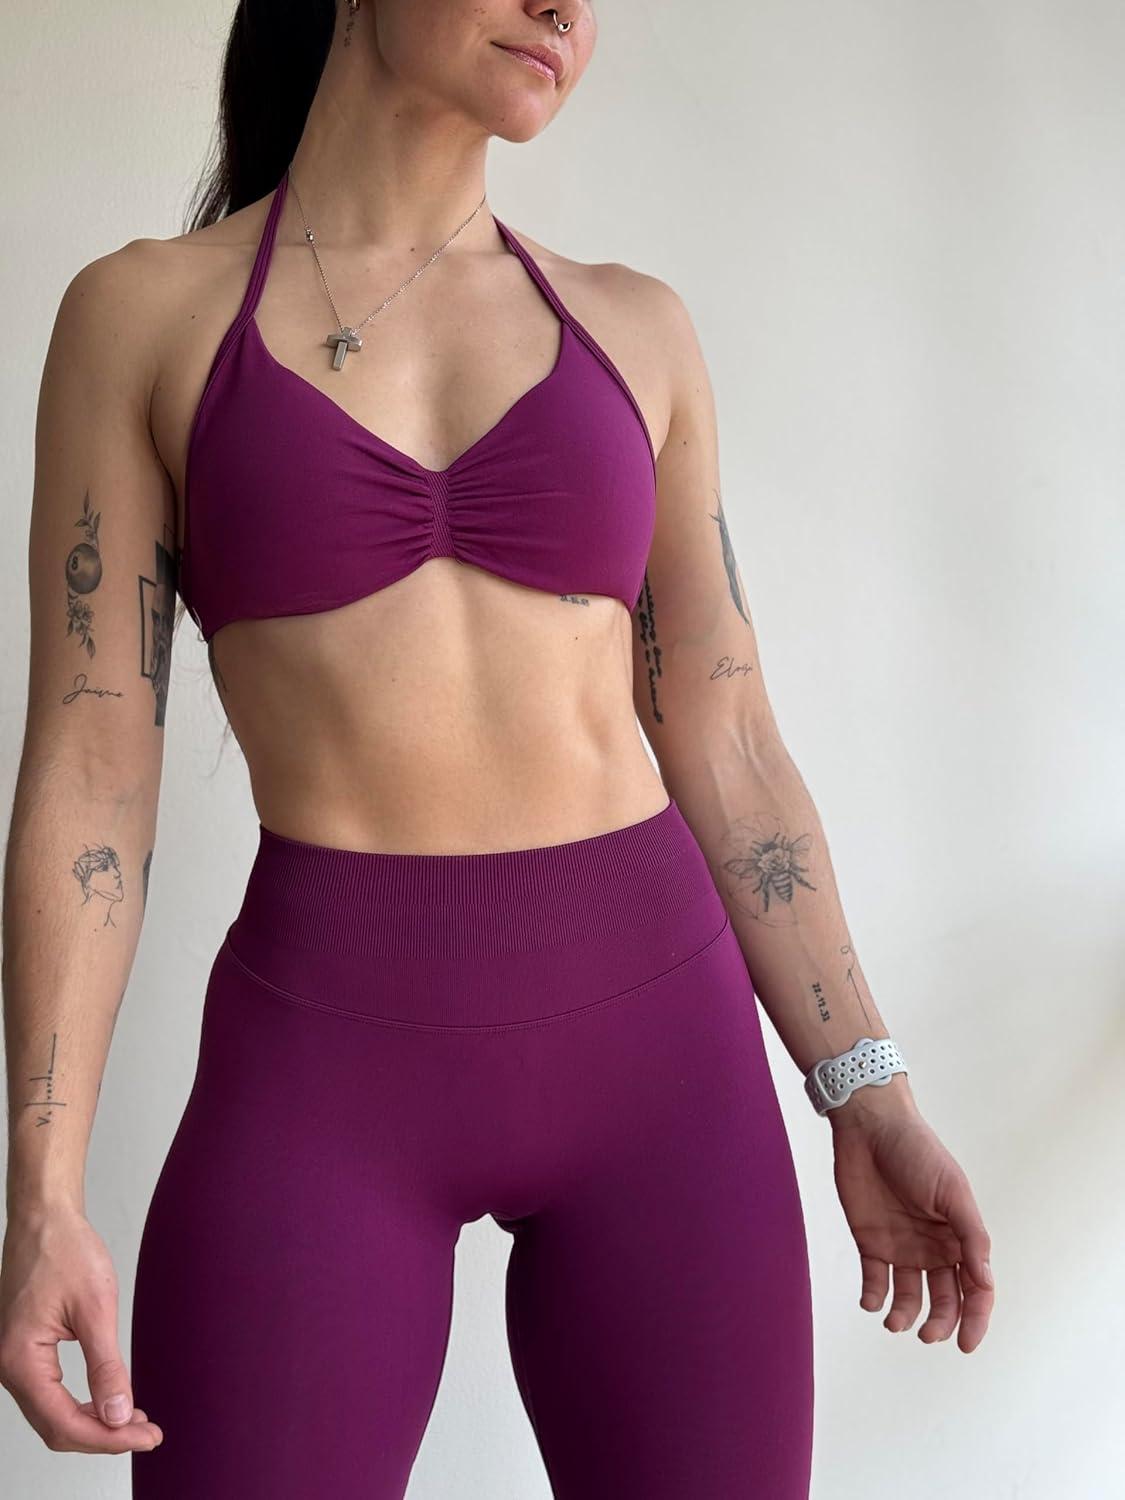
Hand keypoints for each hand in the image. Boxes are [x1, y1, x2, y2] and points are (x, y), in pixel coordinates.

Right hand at [0, 1204, 163, 1452]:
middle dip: (103, 1436)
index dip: (108, 1438)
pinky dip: (79, 1404)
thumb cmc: (65, 1251)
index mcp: (20, 1360)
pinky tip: (109, 1401)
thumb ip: (106, 1367)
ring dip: (92, 1423)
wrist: (45, 1220)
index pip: (64, 1423)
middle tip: (147, 1432)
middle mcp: (8, 1367)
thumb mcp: (95, 1308)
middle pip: (55, 1427)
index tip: (147, 1436)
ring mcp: (13, 1361)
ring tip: (134, 1420)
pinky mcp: (23, 1353)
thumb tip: (119, 1414)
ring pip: (51, 1414)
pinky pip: (48, 1394)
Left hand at [829, 1102, 993, 1352]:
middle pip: (944, 1299)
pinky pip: (875, 1280)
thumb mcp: (952, 1192)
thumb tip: (985, 1282)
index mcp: (960, 1237)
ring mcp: (902, 1246)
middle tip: (927, 1336)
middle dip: (939, 1323)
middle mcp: (934, 1247)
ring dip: (905, 1315)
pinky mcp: (871, 1242)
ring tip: (894, 1322)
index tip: (966, 1344)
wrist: (871, 1127)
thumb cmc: (918, 1152)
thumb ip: (971, 1237)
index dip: (975, 1319)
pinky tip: (871, 1302)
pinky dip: (873, 1297)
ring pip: (909, 1296)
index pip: (975, 1288)